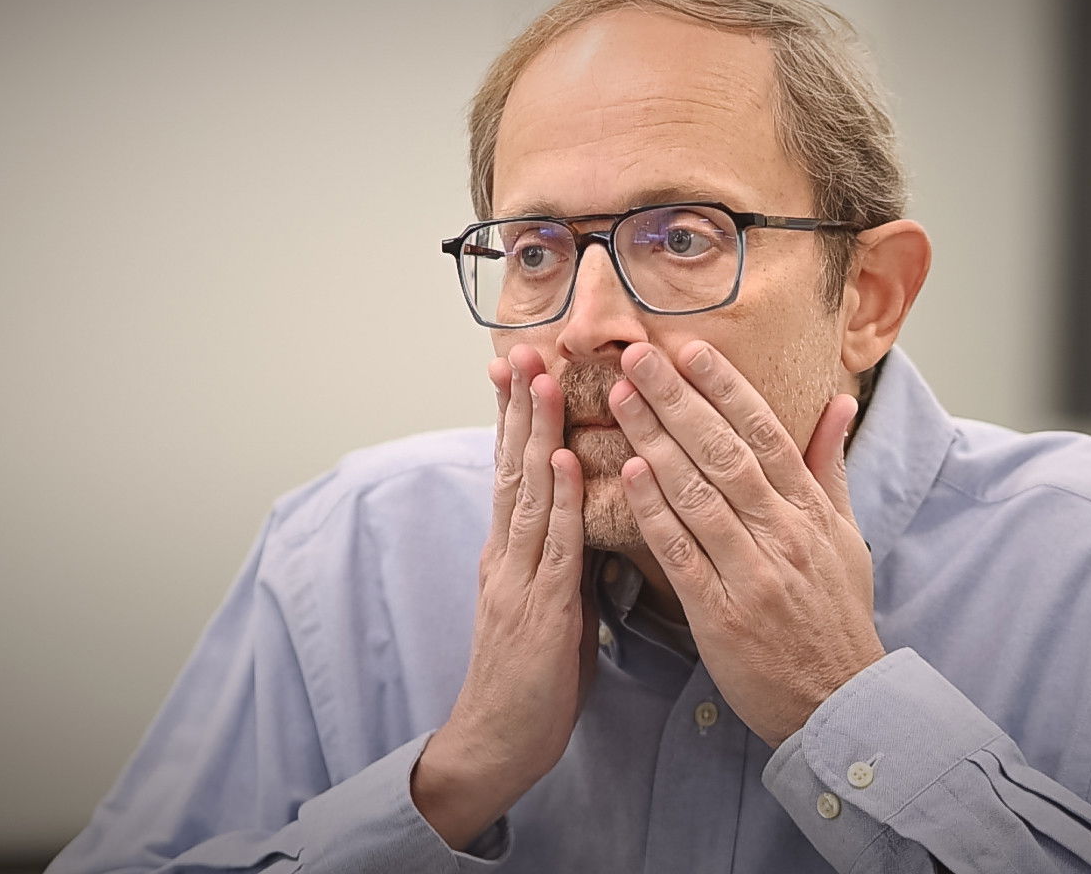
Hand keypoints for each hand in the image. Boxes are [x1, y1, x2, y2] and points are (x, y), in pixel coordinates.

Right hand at [411, 343, 599, 848]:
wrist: (497, 745)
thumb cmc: (532, 682)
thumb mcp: (553, 607)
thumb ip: (566, 559)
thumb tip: (593, 518)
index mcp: (511, 554)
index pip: (512, 472)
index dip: (515, 417)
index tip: (521, 365)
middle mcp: (506, 555)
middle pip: (512, 467)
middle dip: (520, 405)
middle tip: (526, 346)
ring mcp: (518, 580)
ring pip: (526, 492)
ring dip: (535, 431)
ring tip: (543, 378)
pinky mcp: (538, 611)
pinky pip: (551, 546)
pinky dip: (557, 499)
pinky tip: (563, 459)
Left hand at [609, 340, 883, 747]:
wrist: (839, 702)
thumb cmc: (836, 616)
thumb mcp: (847, 537)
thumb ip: (830, 468)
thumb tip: (840, 403)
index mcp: (810, 512)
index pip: (765, 433)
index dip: (726, 388)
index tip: (691, 349)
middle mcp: (783, 534)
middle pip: (724, 452)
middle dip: (678, 399)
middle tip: (638, 357)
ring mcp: (752, 573)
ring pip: (698, 493)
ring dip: (655, 440)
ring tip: (621, 399)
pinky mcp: (721, 613)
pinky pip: (681, 551)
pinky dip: (656, 510)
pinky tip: (629, 473)